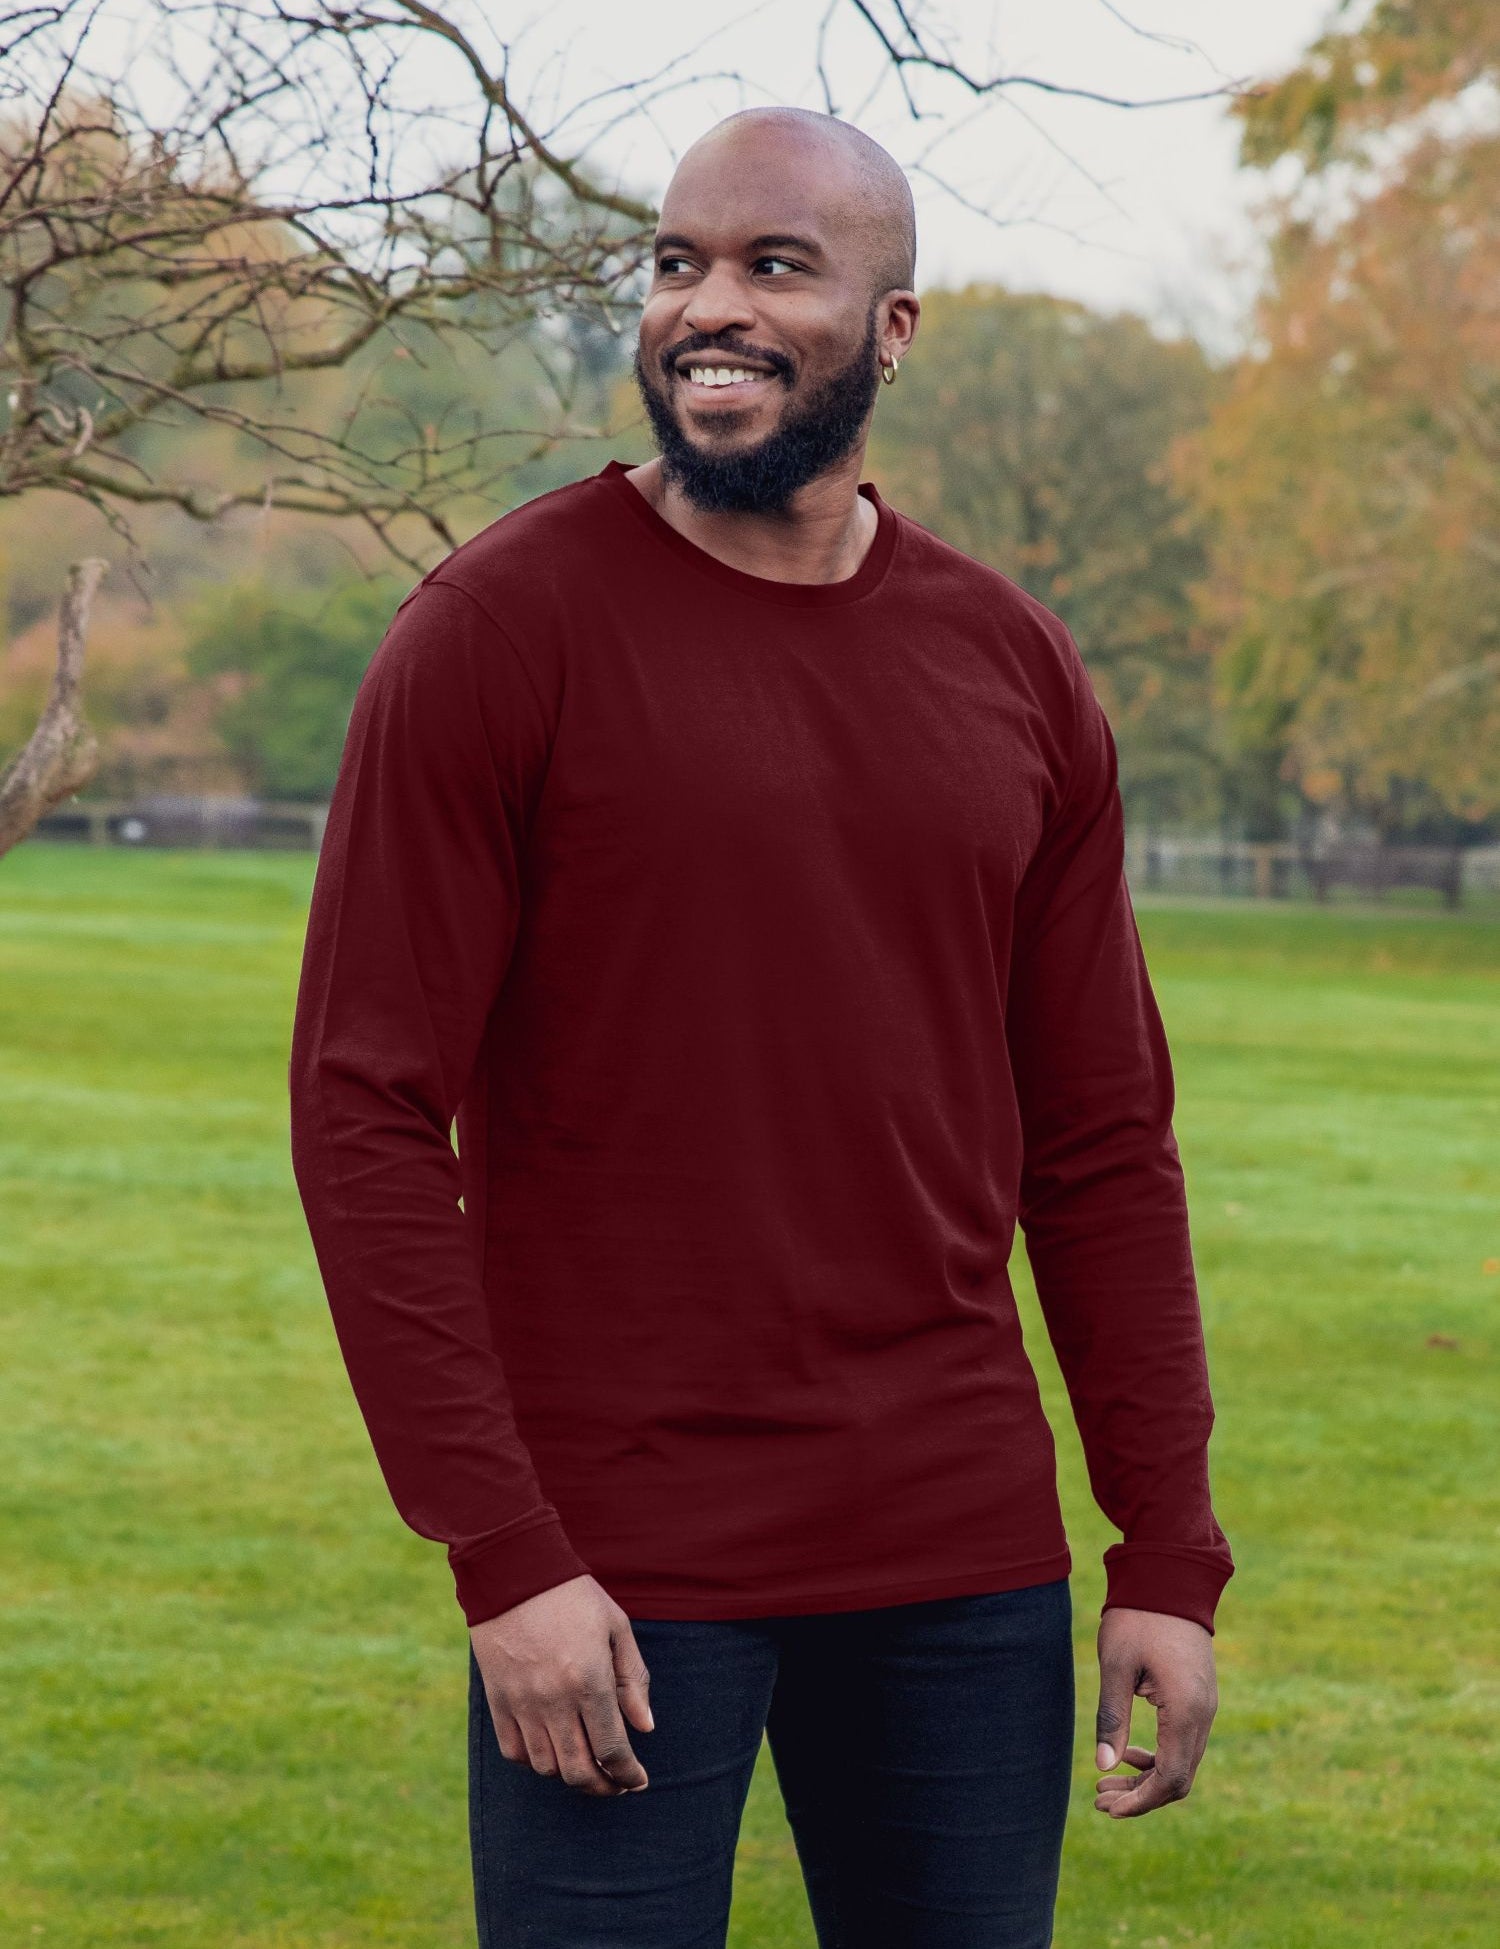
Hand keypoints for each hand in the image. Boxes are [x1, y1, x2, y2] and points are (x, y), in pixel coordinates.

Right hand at [470, 1573, 654, 1797]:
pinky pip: (515, 1752)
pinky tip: (552, 1752)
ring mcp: (522, 1703)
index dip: (628, 1774)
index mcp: (589, 1680)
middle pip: (579, 1770)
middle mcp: (555, 1700)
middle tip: (616, 1784)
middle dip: (603, 1786)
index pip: (612, 1750)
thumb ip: (633, 1679)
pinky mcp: (497, 1701)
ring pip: (547, 1767)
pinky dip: (535, 1762)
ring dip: (570, 1776)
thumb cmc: (574, 1596)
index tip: (638, 1781)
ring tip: (588, 1768)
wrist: (514, 1572)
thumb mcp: (616, 1627)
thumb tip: (645, 1727)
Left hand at [1093, 1606, 1217, 1817]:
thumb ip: (1111, 1718)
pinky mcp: (1201, 1697)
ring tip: (1107, 1782)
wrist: (1171, 1576)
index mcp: (1185, 1711)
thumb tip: (1103, 1769)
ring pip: (1183, 1761)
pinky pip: (1185, 1741)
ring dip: (1148, 1778)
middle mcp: (1204, 1714)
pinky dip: (1159, 1755)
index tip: (1107, 1808)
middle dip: (1141, 1797)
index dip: (1140, 1803)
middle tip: (1099, 1800)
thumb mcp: (1116, 1665)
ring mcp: (1206, 1706)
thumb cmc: (1138, 1616)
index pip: (1170, 1779)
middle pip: (1179, 1778)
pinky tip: (1129, 1752)